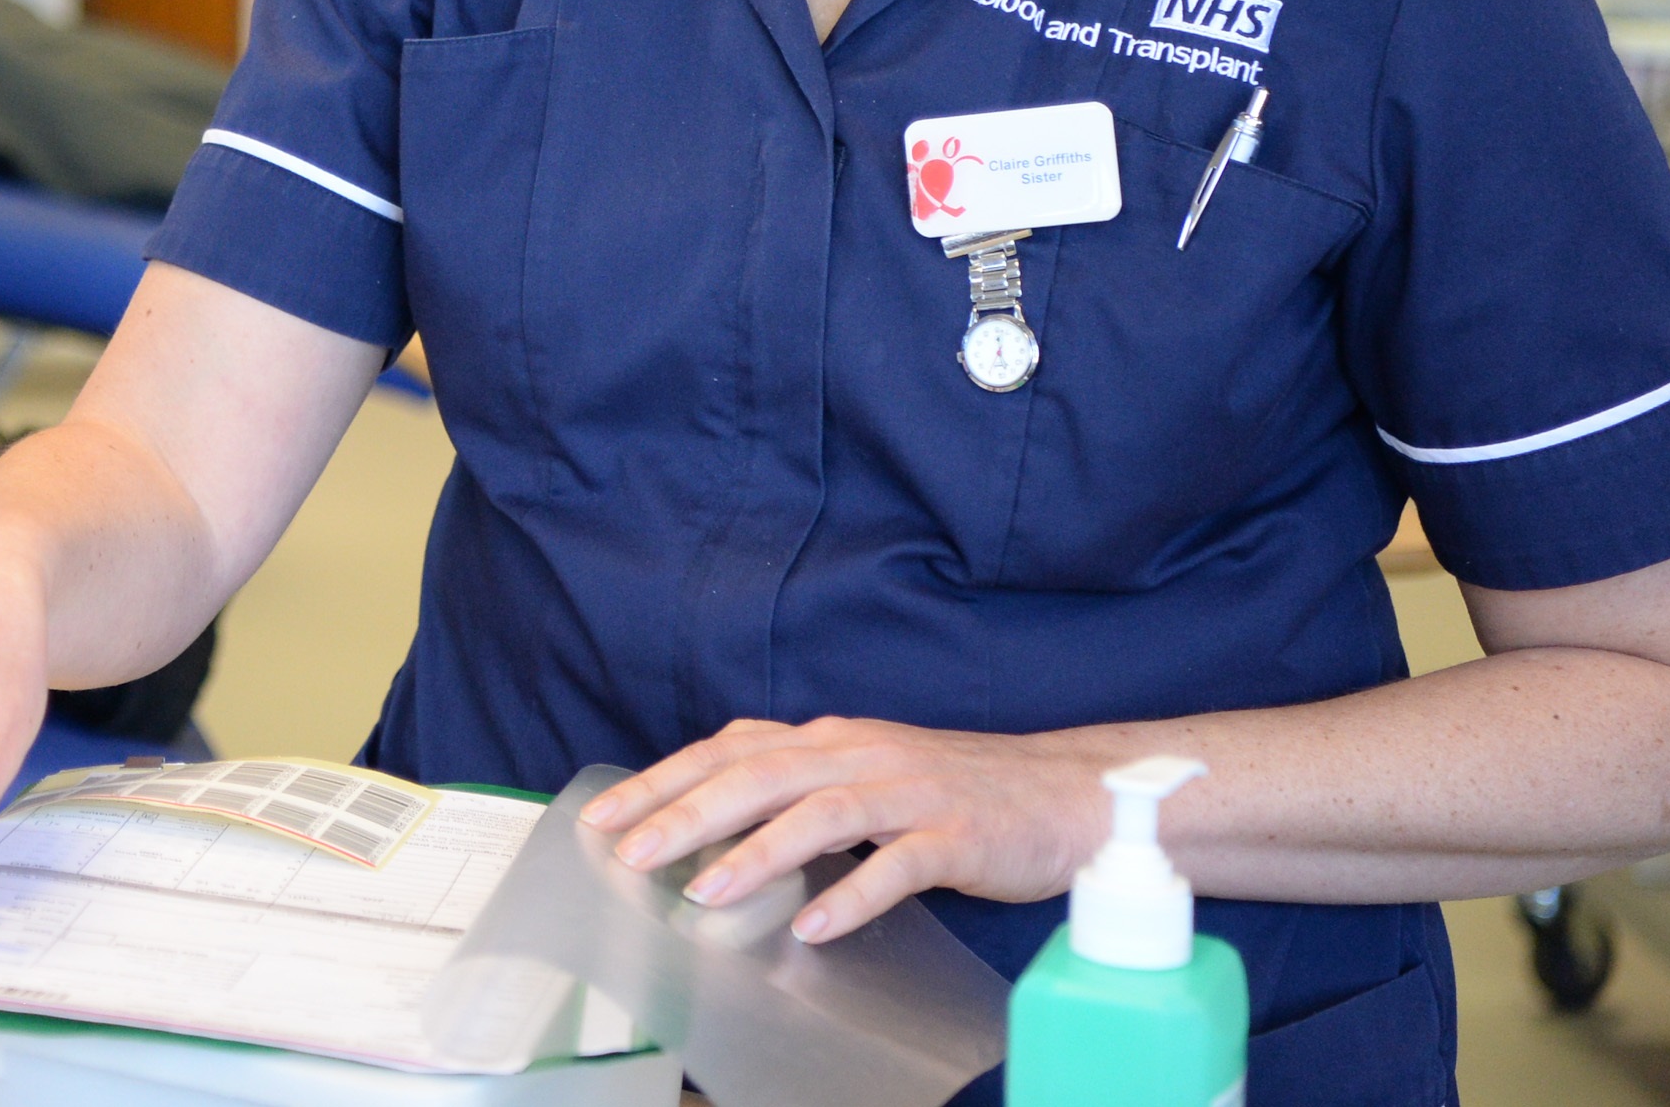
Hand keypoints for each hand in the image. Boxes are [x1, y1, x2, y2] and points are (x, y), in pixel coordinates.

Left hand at [577, 716, 1110, 944]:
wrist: (1068, 792)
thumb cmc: (957, 793)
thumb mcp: (865, 778)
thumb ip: (799, 792)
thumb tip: (714, 824)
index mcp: (830, 740)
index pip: (727, 751)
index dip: (662, 779)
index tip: (601, 815)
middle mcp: (860, 753)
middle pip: (758, 775)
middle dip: (685, 813)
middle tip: (627, 853)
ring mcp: (910, 791)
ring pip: (819, 814)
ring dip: (756, 853)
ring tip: (702, 893)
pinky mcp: (958, 834)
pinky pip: (899, 866)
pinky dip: (854, 896)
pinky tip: (814, 929)